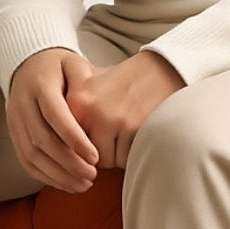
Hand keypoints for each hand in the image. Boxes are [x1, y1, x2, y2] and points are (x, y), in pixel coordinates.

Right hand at [6, 48, 100, 191]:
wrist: (28, 66)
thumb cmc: (60, 68)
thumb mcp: (75, 64)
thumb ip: (86, 83)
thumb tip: (96, 112)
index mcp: (39, 85)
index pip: (55, 115)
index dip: (74, 139)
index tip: (95, 157)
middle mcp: (22, 105)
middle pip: (42, 140)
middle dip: (69, 163)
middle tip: (92, 175)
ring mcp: (15, 122)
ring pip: (32, 156)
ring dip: (58, 175)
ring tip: (84, 185)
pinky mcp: (13, 136)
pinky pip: (26, 162)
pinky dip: (46, 177)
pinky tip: (67, 184)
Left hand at [64, 49, 186, 169]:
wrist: (162, 68)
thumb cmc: (128, 82)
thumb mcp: (95, 89)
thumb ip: (78, 114)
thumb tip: (67, 151)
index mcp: (76, 101)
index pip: (71, 144)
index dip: (86, 146)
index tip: (98, 140)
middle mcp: (89, 111)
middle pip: (89, 156)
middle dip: (105, 153)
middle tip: (119, 137)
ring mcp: (111, 120)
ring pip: (110, 160)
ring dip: (121, 155)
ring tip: (131, 133)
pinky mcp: (133, 127)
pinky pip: (129, 157)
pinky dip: (136, 152)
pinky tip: (141, 134)